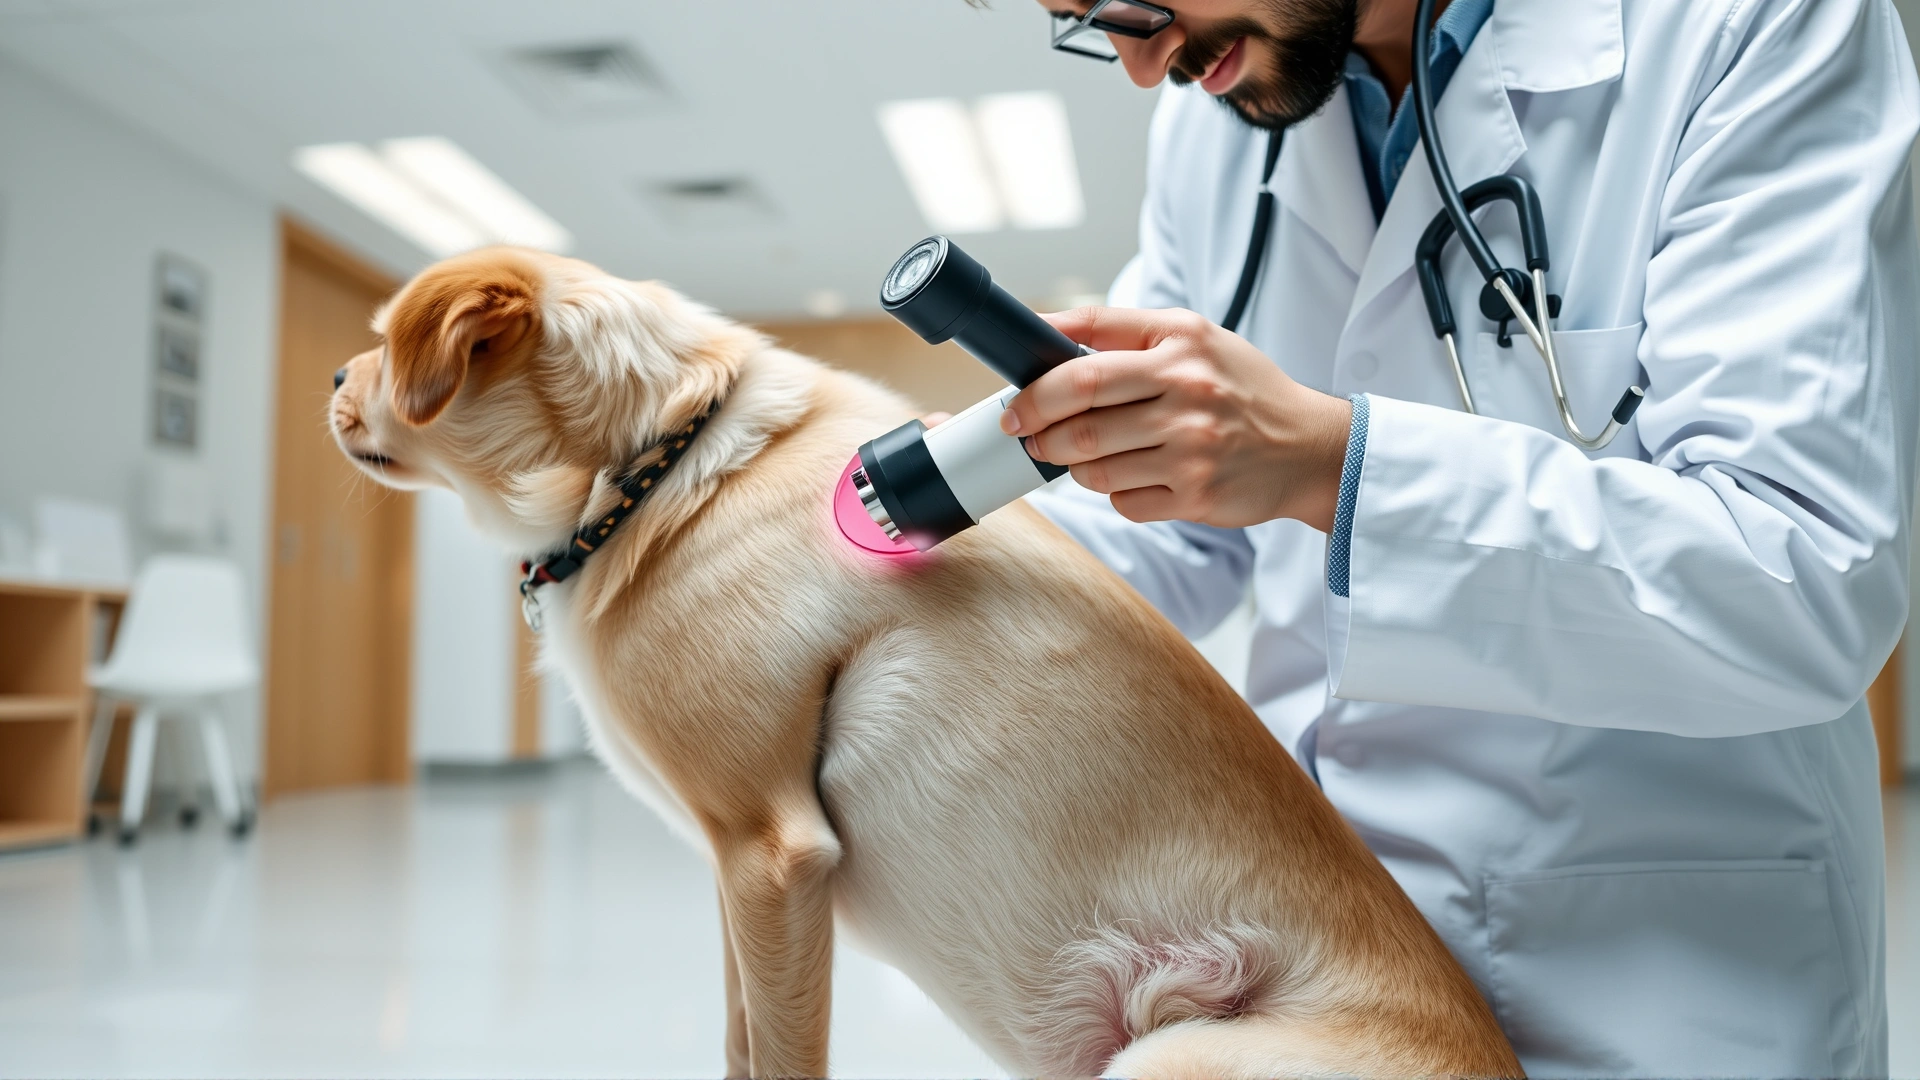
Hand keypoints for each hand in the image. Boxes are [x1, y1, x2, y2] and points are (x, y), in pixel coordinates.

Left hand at [1001, 307, 1351, 531]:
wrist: (1309, 448)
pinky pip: (1124, 500)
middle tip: (1025, 432)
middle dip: (1037, 423)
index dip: (1038, 374)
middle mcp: (1189, 389)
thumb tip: (1048, 336)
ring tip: (1076, 455)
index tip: (1016, 395)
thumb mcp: (1196, 340)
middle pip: (1081, 407)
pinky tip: (1133, 478)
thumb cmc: (1243, 391)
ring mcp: (1192, 446)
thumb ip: (1127, 334)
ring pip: (1094, 462)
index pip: (1087, 348)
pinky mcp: (1196, 494)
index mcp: (1182, 342)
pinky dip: (1114, 493)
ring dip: (1071, 463)